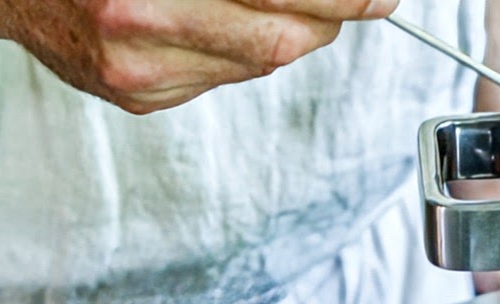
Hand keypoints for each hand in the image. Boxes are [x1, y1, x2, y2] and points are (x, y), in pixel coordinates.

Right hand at [0, 0, 399, 113]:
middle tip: (361, 0)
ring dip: (292, 35)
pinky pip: (222, 82)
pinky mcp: (138, 99)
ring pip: (258, 66)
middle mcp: (140, 21)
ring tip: (290, 7)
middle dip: (333, 18)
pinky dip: (245, 55)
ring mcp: (138, 71)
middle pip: (279, 39)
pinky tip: (226, 26)